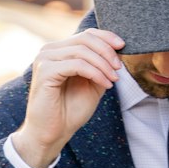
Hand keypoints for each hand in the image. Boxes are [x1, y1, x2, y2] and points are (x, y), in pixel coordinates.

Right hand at [11, 30, 123, 167]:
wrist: (53, 133)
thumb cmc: (71, 110)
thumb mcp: (93, 83)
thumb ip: (102, 65)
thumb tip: (117, 49)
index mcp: (59, 51)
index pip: (86, 34)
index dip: (106, 37)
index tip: (123, 46)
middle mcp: (49, 51)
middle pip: (85, 39)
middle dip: (107, 52)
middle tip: (119, 69)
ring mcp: (45, 59)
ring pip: (82, 51)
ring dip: (103, 65)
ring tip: (113, 80)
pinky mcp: (45, 71)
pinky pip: (77, 64)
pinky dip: (95, 73)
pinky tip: (105, 84)